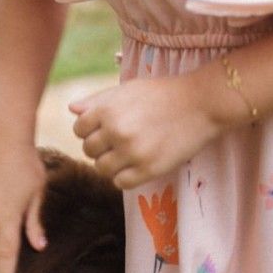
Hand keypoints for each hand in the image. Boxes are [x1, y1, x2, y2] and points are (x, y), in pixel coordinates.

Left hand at [70, 75, 221, 189]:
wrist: (201, 104)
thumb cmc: (162, 94)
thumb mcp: (127, 90)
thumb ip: (98, 100)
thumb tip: (71, 110)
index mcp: (107, 110)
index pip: (79, 130)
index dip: (90, 130)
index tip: (105, 129)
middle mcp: (116, 131)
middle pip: (89, 150)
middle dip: (100, 147)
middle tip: (119, 142)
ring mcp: (132, 152)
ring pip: (102, 169)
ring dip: (111, 164)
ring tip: (127, 154)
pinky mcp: (149, 169)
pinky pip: (121, 183)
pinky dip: (125, 177)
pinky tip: (136, 165)